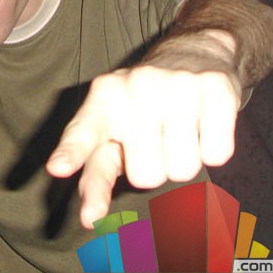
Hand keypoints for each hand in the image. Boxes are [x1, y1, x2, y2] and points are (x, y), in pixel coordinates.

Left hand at [45, 65, 239, 228]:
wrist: (192, 53)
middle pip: (145, 178)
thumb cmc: (142, 105)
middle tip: (156, 139)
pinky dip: (213, 148)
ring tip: (178, 128)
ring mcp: (174, 85)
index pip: (83, 134)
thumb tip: (89, 219)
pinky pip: (215, 155)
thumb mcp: (111, 127)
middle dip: (154, 168)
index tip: (57, 168)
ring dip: (183, 159)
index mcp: (102, 100)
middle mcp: (133, 88)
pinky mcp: (213, 89)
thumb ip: (96, 168)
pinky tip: (202, 122)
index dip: (70, 153)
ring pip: (182, 170)